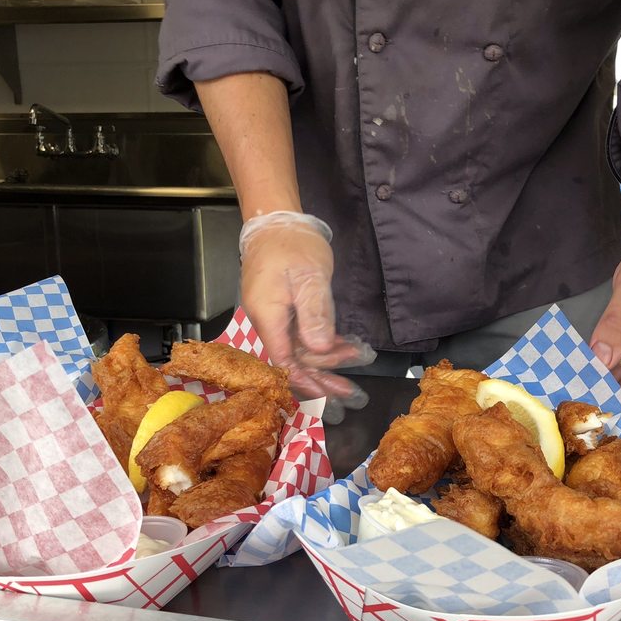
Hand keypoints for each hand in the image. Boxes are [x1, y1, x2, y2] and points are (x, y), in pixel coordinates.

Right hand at [239, 211, 375, 422]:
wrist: (276, 221)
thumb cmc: (292, 245)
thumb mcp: (309, 276)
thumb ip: (315, 313)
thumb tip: (320, 348)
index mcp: (268, 316)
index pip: (285, 360)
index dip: (307, 381)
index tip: (329, 398)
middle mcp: (268, 322)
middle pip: (295, 361)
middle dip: (323, 381)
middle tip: (352, 399)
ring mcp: (276, 317)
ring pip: (301, 351)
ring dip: (327, 367)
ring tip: (352, 386)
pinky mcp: (285, 311)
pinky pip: (304, 337)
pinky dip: (325, 347)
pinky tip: (345, 353)